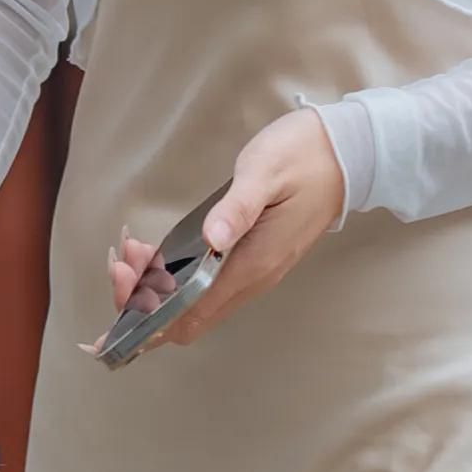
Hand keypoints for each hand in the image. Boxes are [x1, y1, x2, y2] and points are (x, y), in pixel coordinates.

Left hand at [105, 112, 342, 354]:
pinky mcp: (251, 260)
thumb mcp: (264, 172)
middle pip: (183, 318)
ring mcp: (252, 273)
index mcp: (252, 265)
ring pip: (191, 303)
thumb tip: (210, 238)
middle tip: (122, 258)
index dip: (147, 313)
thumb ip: (236, 208)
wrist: (350, 153)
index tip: (123, 281)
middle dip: (142, 300)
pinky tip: (155, 251)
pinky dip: (172, 276)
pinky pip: (204, 285)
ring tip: (132, 249)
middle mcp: (251, 280)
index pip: (188, 314)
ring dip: (154, 286)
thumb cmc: (304, 156)